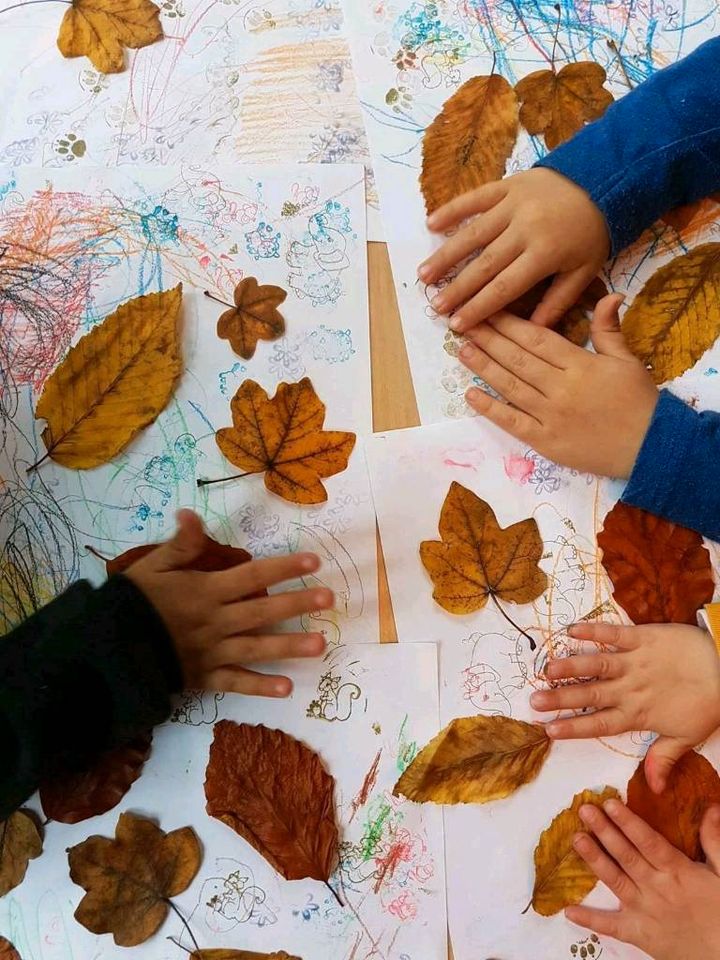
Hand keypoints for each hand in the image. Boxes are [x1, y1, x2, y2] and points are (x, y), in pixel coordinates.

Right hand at [125, 510, 328, 697]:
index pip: (251, 576)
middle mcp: (215, 622)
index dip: (283, 568)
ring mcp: (211, 652)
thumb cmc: (132, 604)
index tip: (314, 560)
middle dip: (296, 604)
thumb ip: (178, 545)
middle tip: (329, 599)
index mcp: (205, 592)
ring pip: (256, 648)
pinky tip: (286, 688)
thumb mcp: (151, 567)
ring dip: (289, 647)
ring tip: (321, 644)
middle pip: (261, 612)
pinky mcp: (203, 678)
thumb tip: (191, 514)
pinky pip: (235, 683)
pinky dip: (259, 687)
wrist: (106, 649)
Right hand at [418, 168, 609, 331]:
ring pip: (473, 234)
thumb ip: (558, 301)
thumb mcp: (584, 272)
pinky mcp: (507, 185)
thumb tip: (532, 329)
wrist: (603, 180)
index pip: (504, 287)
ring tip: (424, 275)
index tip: (457, 324)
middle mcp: (525, 229)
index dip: (479, 307)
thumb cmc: (592, 232)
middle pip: (484, 265)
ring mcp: (514, 204)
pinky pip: (475, 198)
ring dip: (446, 255)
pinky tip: (431, 225)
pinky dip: (452, 210)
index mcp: (545, 254)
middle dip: (457, 288)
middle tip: (435, 307)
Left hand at [459, 294, 657, 478]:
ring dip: (484, 367)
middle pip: (517, 358)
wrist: (651, 448)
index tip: (487, 310)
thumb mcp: (628, 360)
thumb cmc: (639, 402)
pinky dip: (490, 408)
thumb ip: (609, 329)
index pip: (537, 338)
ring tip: (462, 350)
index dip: (509, 323)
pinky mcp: (545, 441)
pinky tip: (470, 394)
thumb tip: (609, 294)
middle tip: (463, 324)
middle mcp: (561, 387)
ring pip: (510, 386)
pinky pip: (512, 422)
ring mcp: (550, 415)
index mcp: (580, 364)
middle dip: (489, 339)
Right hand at [531, 622, 719, 792]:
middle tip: (534, 701)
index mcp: (638, 714)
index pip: (600, 724)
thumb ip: (664, 758)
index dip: (574, 727)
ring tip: (547, 670)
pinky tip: (571, 630)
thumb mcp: (688, 736)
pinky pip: (614, 633)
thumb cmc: (707, 703)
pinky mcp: (642, 638)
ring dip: (571, 667)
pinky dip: (593, 630)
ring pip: (596, 665)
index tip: (548, 730)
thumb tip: (654, 788)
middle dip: (560, 699)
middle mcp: (630, 689)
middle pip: (590, 696)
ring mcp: (634, 662)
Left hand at [567, 798, 719, 959]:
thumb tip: (711, 807)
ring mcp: (645, 912)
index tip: (609, 803)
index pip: (648, 841)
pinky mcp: (639, 934)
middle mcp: (657, 888)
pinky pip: (611, 927)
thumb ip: (715, 841)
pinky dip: (590, 920)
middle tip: (584, 810)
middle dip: (605, 831)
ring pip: (616, 881)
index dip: (628, 822)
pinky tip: (568, 910)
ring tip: (577, 839)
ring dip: (594, 860)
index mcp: (678, 872)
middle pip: (627, 856)